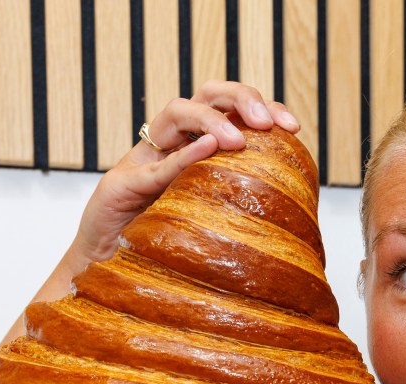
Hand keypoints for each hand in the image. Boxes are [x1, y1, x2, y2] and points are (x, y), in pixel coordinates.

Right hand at [63, 81, 300, 273]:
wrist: (110, 266)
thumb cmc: (164, 246)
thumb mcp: (210, 221)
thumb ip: (237, 205)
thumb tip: (296, 216)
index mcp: (196, 147)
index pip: (233, 111)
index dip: (264, 110)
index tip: (294, 128)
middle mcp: (172, 144)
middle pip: (208, 95)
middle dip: (241, 99)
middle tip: (266, 123)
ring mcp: (145, 158)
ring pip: (178, 112)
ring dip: (211, 119)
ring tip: (237, 141)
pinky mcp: (124, 181)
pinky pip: (158, 163)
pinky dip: (183, 154)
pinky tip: (206, 149)